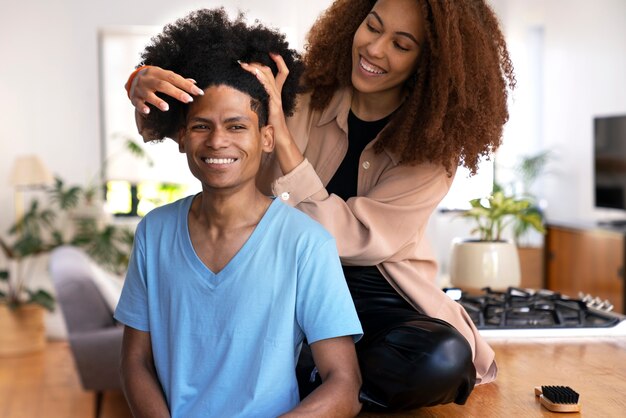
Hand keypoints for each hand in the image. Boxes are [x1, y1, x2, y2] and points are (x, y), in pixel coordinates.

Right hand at [129, 66, 204, 114]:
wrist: (132, 78)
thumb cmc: (155, 79)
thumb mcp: (164, 76)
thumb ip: (178, 80)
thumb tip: (194, 82)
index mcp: (158, 73)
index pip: (174, 78)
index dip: (187, 85)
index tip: (199, 92)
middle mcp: (149, 79)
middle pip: (163, 85)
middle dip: (176, 93)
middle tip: (188, 100)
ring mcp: (141, 88)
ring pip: (149, 94)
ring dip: (157, 101)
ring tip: (166, 108)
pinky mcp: (134, 97)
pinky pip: (137, 103)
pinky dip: (142, 107)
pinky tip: (148, 111)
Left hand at [239, 54, 303, 173]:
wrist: (279, 137)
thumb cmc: (271, 125)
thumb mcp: (265, 109)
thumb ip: (259, 101)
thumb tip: (246, 94)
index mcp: (276, 92)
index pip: (281, 72)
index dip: (279, 61)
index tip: (272, 52)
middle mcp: (277, 93)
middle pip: (272, 71)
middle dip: (259, 62)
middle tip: (246, 60)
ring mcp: (277, 98)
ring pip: (269, 77)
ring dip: (256, 69)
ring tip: (244, 65)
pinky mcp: (274, 104)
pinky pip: (269, 89)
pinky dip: (261, 81)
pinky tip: (253, 76)